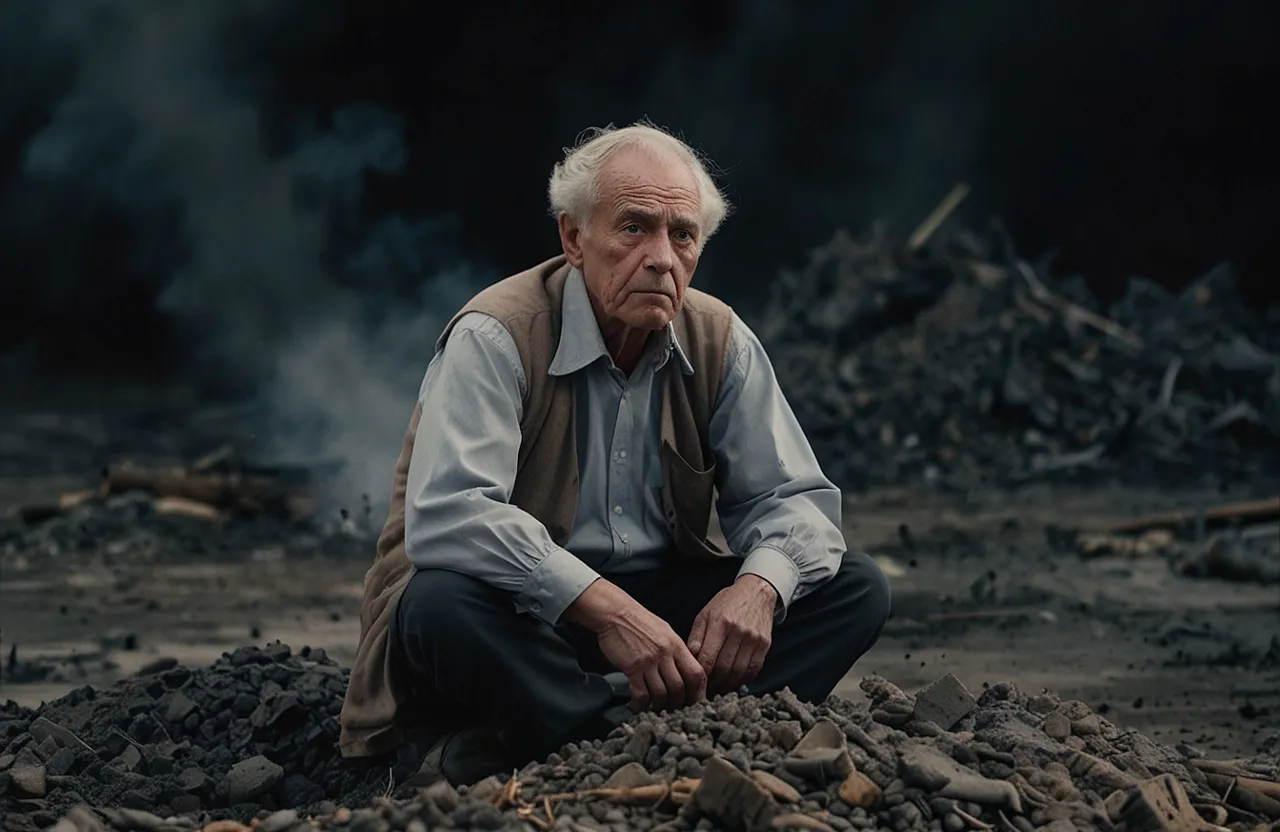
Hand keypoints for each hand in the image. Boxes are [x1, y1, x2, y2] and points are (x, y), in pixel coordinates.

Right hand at [566, 579, 706, 710]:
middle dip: (678, 703)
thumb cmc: (639, 622)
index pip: (697, 674)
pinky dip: (642, 703)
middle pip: (680, 687)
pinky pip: (641, 693)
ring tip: (657, 708)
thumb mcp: (665, 632)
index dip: (699, 692)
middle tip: (674, 709)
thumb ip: (677, 651)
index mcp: (677, 645)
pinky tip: (640, 704)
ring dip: (660, 705)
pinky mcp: (632, 667)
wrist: (616, 613)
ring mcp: (649, 661)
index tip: (695, 703)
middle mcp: (665, 654)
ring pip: (661, 693)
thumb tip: (685, 670)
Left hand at [688, 574, 776, 694]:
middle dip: (713, 683)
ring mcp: (754, 639)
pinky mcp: (765, 644)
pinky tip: (734, 679)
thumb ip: (696, 637)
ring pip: (738, 672)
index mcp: (720, 623)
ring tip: (718, 686)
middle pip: (723, 668)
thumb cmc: (727, 603)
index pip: (708, 658)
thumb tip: (689, 660)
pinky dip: (742, 679)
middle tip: (705, 688)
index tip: (695, 682)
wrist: (756, 592)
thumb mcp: (705, 614)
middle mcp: (738, 631)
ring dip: (727, 684)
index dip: (700, 675)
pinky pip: (753, 670)